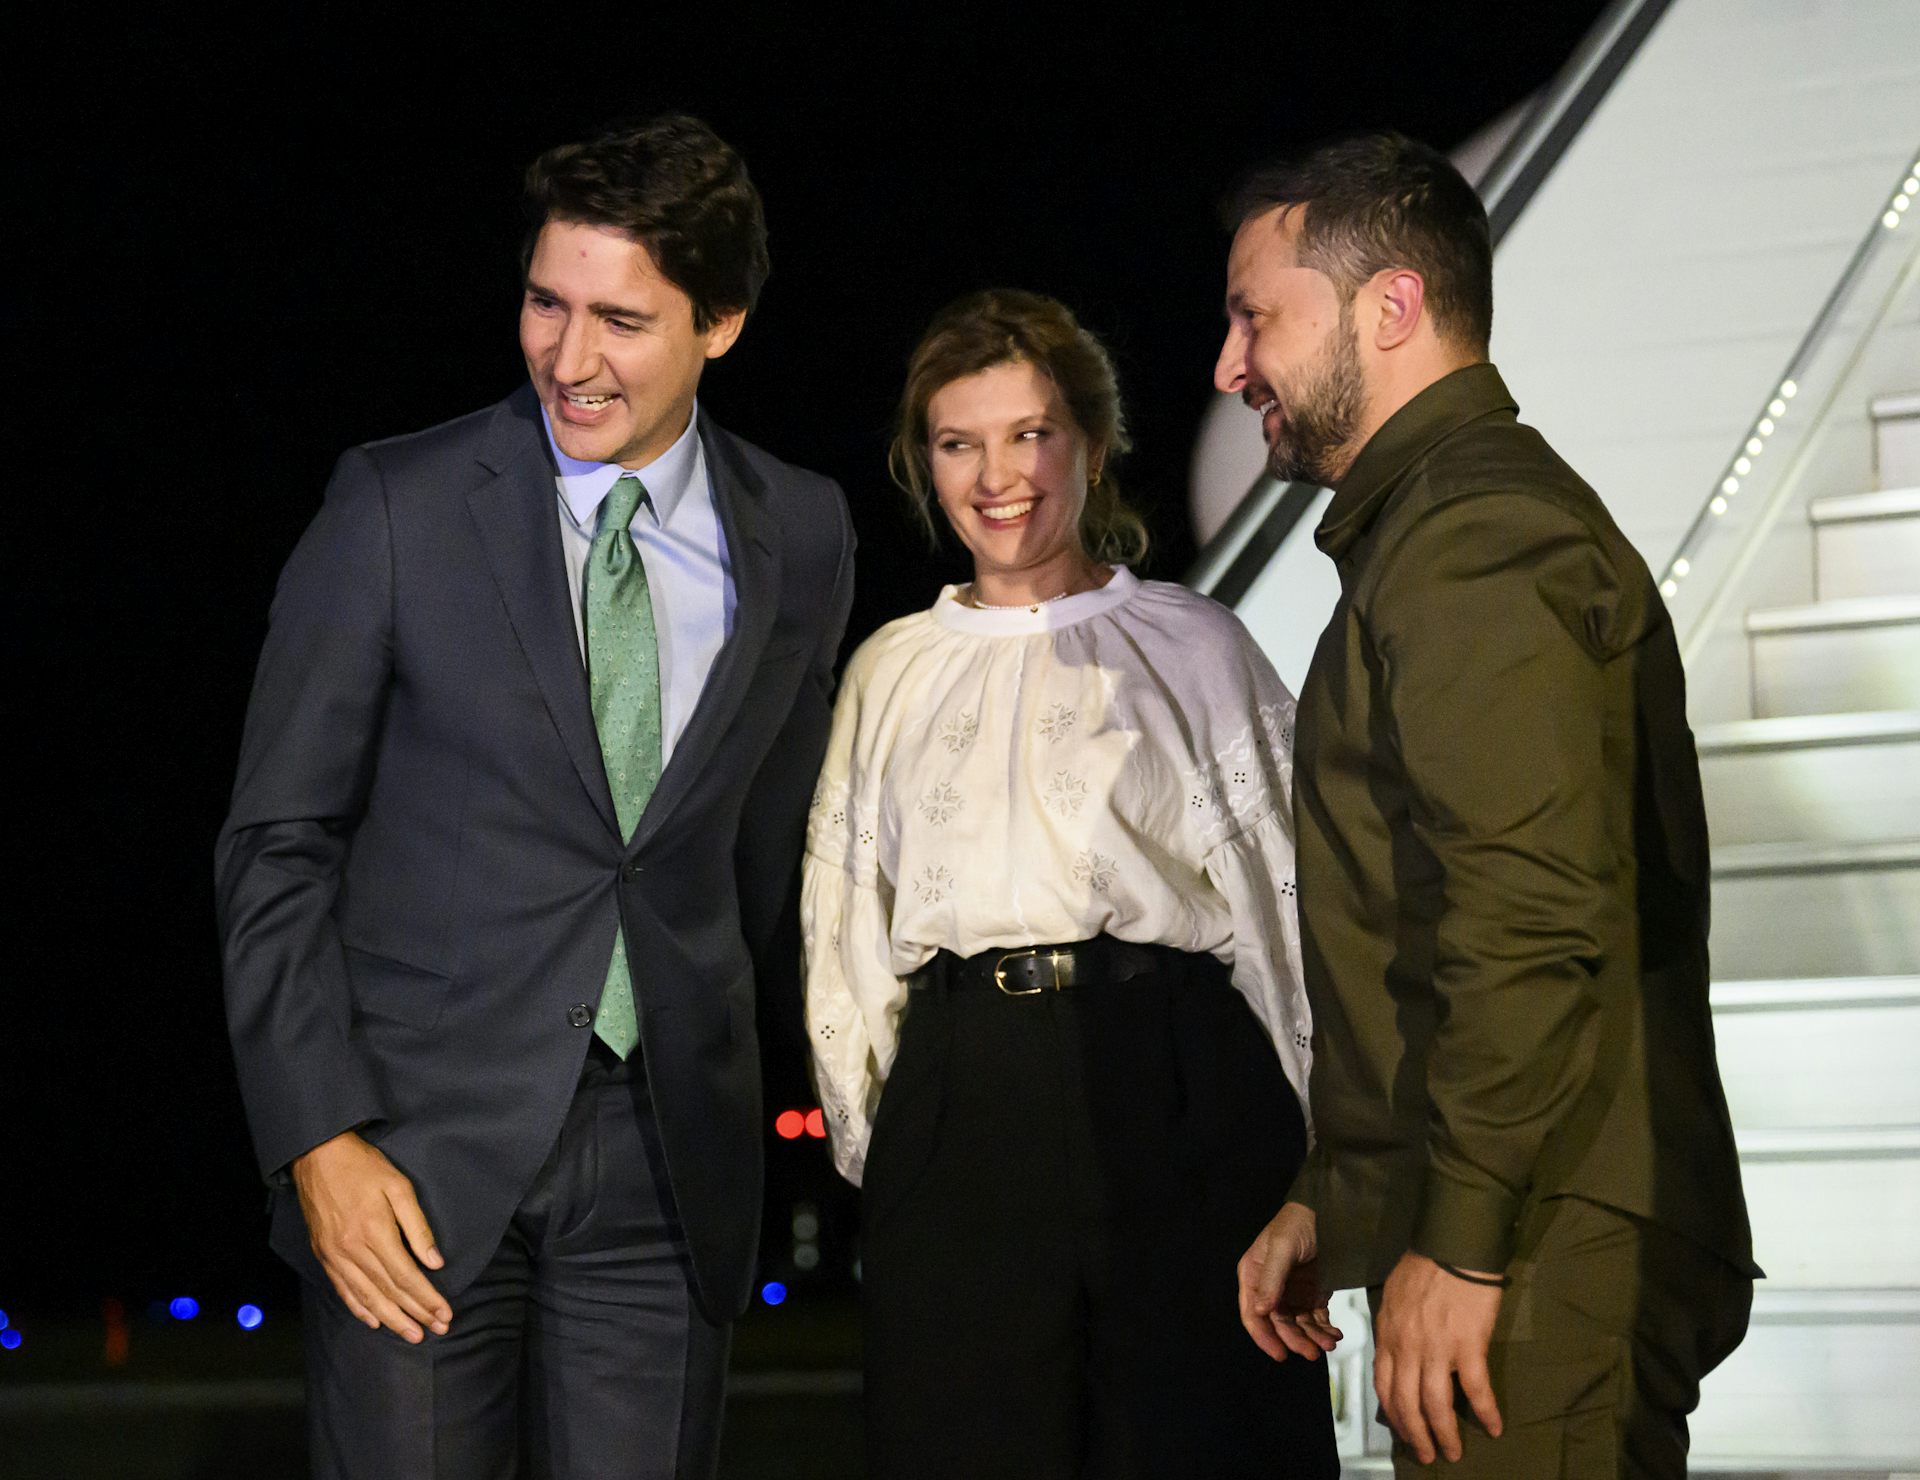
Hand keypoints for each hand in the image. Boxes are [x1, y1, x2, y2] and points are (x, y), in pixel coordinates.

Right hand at [292, 1130, 450, 1343]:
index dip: (427, 1299)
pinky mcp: (324, 1255)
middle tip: (438, 1330)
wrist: (318, 1156)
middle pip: (389, 1291)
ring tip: (411, 1334)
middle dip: (415, 1314)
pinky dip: (359, 1308)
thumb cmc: (363, 1167)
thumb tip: (434, 1261)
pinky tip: (373, 1321)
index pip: (407, 1276)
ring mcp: (335, 1255)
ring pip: (366, 1297)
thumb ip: (417, 1226)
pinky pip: (342, 1289)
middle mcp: (352, 1250)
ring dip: (391, 1319)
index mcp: (374, 1232)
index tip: (444, 1314)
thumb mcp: (399, 1186)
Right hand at [1235, 1201, 1342, 1360]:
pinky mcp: (1311, 1295)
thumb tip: (1261, 1310)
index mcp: (1254, 1276)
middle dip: (1295, 1339)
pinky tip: (1335, 1334)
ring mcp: (1291, 1293)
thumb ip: (1272, 1279)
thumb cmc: (1297, 1225)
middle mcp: (1270, 1289)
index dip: (1264, 1336)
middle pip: (1278, 1324)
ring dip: (1312, 1337)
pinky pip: (1315, 1319)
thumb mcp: (1282, 1247)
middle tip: (1312, 1352)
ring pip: (1298, 1325)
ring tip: (1329, 1343)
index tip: (1280, 1353)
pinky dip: (1324, 1329)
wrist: (1327, 1213)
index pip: (1253, 1314)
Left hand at [1374, 1251, 1503, 1462]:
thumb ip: (1392, 1329)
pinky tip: (1494, 1428)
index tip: (1404, 1432)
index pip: (1384, 1386)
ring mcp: (1437, 1348)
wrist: (1453, 1244)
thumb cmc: (1423, 1265)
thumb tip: (1396, 1354)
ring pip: (1436, 1405)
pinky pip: (1476, 1389)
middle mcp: (1407, 1347)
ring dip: (1445, 1434)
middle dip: (1416, 1436)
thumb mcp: (1392, 1297)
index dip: (1394, 1415)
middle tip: (1428, 1455)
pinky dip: (1486, 1412)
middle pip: (1407, 1404)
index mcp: (1388, 1335)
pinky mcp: (1469, 1346)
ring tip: (1453, 1452)